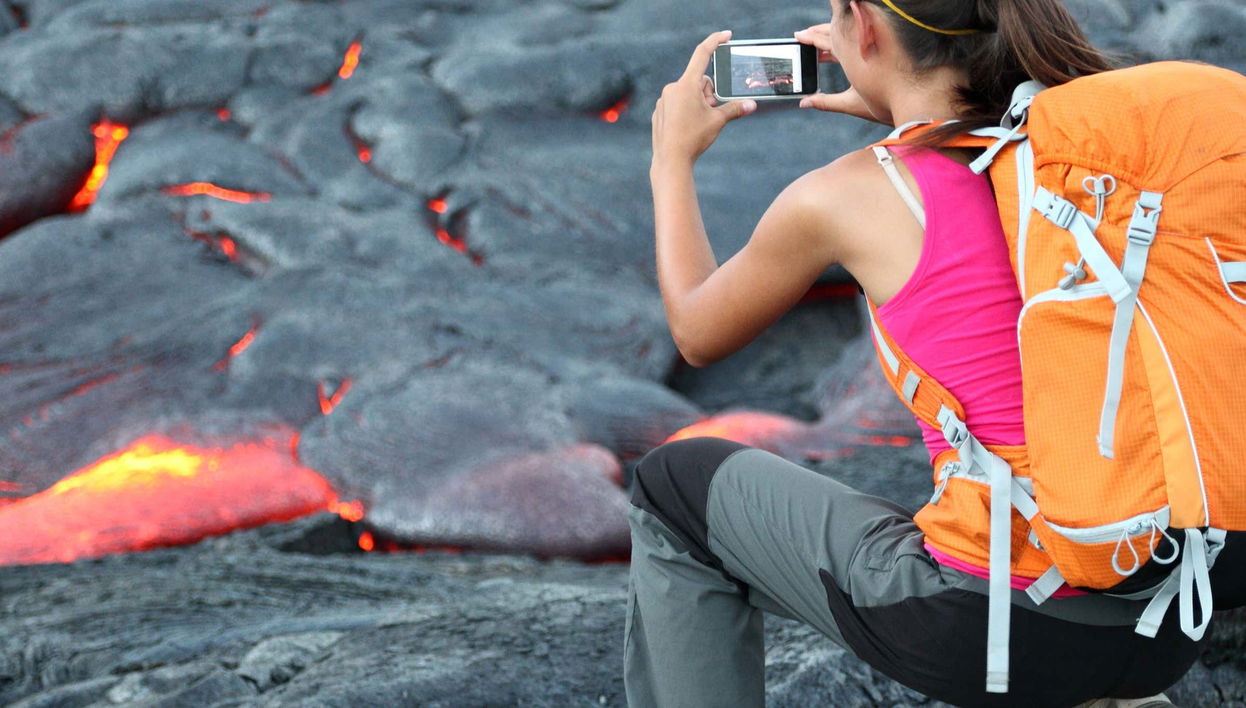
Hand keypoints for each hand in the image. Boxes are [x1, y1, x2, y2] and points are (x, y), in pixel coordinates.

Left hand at [651, 30, 756, 167]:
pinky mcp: (659, 110)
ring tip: (698, 122)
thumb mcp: (718, 121)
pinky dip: (686, 110)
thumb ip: (735, 109)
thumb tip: (752, 104)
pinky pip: (677, 104)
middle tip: (710, 112)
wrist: (671, 160)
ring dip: (698, 102)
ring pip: (688, 93)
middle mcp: (672, 88)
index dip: (715, 41)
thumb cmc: (694, 139)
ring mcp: (664, 99)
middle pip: (699, 81)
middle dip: (709, 94)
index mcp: (687, 85)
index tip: (726, 35)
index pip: (702, 54)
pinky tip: (686, 127)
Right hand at [792, 24, 878, 122]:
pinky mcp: (880, 50)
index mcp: (852, 56)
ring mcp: (871, 46)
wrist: (914, 101)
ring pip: (846, 35)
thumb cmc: (886, 103)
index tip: (798, 36)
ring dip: (830, 36)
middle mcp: (862, 47)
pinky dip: (843, 44)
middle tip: (803, 34)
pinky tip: (836, 51)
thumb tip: (804, 103)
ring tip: (817, 41)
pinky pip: (856, 42)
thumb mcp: (851, 104)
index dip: (811, 37)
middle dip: (818, 32)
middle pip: (836, 32)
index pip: (827, 40)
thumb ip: (825, 102)